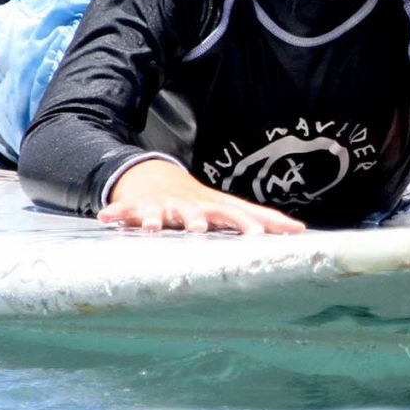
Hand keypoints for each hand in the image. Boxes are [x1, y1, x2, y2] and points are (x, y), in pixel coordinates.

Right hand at [99, 158, 305, 234]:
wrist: (155, 176)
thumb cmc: (197, 201)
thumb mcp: (225, 207)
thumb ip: (260, 219)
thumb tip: (300, 230)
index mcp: (214, 206)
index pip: (241, 212)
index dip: (257, 222)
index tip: (273, 234)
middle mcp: (192, 205)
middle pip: (204, 212)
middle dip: (211, 220)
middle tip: (213, 231)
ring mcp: (166, 205)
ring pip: (164, 212)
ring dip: (161, 219)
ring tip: (152, 227)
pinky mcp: (140, 207)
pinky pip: (128, 211)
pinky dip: (119, 214)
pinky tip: (108, 218)